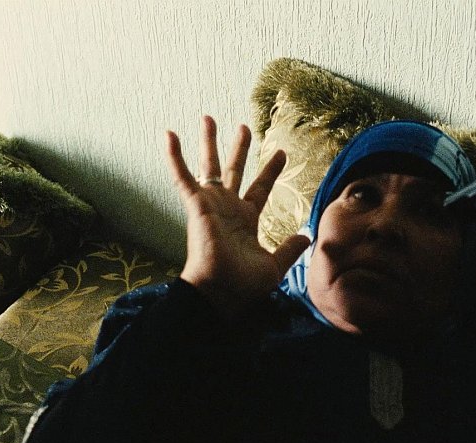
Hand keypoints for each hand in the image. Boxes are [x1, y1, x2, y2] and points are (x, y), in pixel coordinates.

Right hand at [166, 116, 309, 318]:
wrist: (221, 291)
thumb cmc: (243, 285)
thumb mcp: (274, 266)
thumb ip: (289, 249)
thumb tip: (307, 236)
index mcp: (246, 220)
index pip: (260, 189)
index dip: (270, 170)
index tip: (281, 152)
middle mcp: (227, 208)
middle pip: (235, 170)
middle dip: (239, 148)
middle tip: (245, 126)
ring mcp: (211, 205)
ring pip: (209, 166)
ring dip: (209, 142)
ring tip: (208, 118)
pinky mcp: (196, 205)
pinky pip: (182, 177)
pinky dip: (174, 156)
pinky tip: (169, 134)